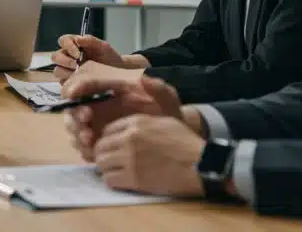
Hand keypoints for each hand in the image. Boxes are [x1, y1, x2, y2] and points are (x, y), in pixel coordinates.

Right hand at [51, 35, 133, 81]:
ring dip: (66, 72)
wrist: (117, 72)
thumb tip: (78, 39)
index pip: (62, 41)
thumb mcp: (103, 46)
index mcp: (73, 44)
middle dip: (65, 61)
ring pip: (57, 70)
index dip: (68, 46)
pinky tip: (79, 83)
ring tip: (79, 75)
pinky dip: (69, 83)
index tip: (78, 53)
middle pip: (56, 57)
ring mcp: (66, 70)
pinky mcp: (68, 83)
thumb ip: (91, 40)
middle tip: (77, 65)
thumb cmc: (109, 57)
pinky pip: (62, 83)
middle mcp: (67, 56)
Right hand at [62, 75, 182, 161]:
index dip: (77, 86)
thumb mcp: (168, 100)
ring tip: (89, 140)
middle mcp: (100, 104)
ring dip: (76, 132)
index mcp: (112, 88)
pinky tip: (92, 153)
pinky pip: (83, 146)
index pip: (87, 82)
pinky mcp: (98, 142)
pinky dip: (83, 149)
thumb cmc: (168, 116)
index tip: (74, 94)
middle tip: (85, 122)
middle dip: (75, 114)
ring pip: (74, 127)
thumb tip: (142, 78)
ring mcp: (97, 124)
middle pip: (74, 106)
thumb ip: (158, 88)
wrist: (173, 142)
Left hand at [92, 114, 206, 197]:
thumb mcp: (164, 121)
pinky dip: (112, 180)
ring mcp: (130, 158)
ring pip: (101, 163)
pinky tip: (121, 180)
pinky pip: (109, 179)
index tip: (113, 147)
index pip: (108, 130)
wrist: (201, 164)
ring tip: (115, 171)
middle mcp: (129, 138)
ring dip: (106, 168)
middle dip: (104, 154)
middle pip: (101, 146)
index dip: (108, 140)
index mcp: (136, 122)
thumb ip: (143, 121)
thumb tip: (130, 124)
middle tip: (110, 161)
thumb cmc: (186, 143)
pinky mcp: (134, 178)